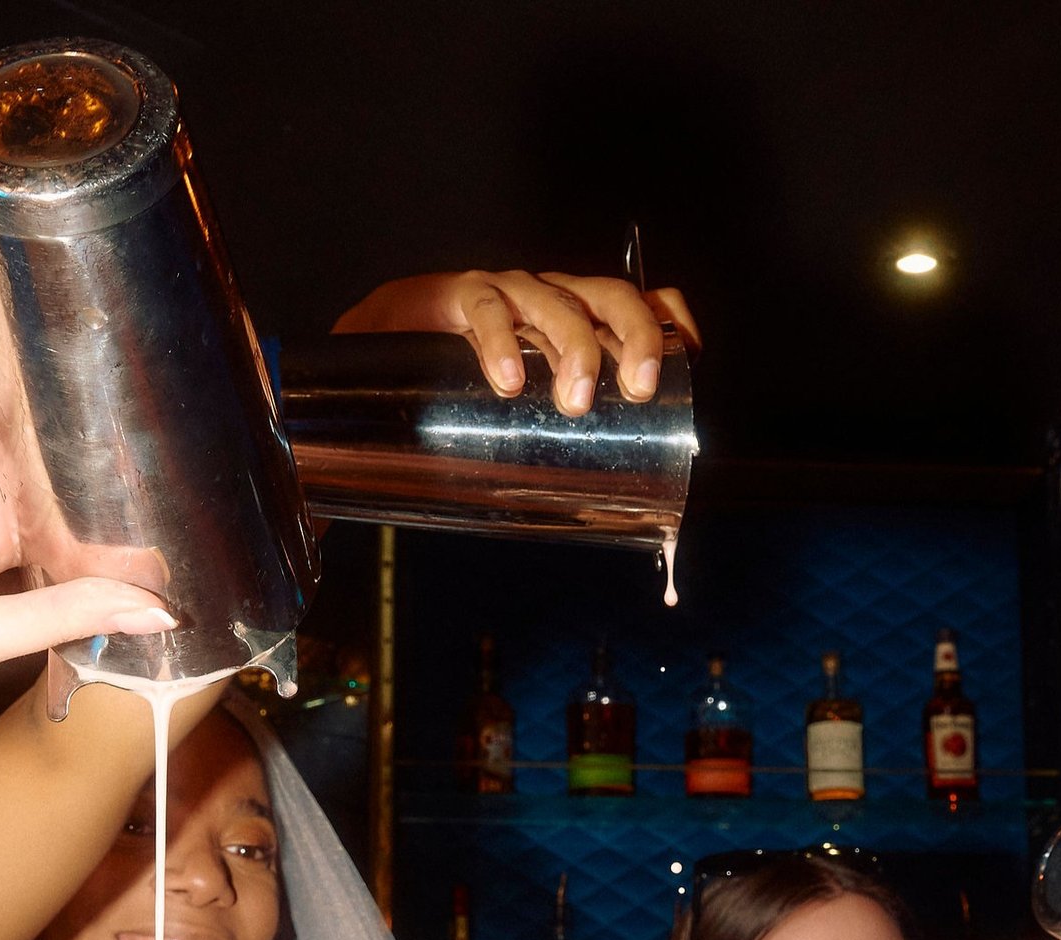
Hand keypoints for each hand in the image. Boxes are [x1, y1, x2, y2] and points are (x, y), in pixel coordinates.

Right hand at [0, 340, 176, 675]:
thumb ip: (70, 613)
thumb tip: (154, 614)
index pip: (70, 532)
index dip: (118, 529)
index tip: (177, 529)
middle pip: (59, 466)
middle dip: (110, 463)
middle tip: (182, 452)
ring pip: (30, 411)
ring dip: (77, 400)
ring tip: (146, 384)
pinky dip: (20, 344)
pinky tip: (70, 331)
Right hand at [333, 271, 701, 416]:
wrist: (370, 365)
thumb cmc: (459, 398)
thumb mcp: (522, 420)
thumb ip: (558, 450)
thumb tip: (615, 525)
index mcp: (576, 322)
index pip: (638, 302)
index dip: (668, 321)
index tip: (690, 357)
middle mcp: (550, 300)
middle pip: (609, 296)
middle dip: (633, 337)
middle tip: (637, 390)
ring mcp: (507, 293)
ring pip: (556, 299)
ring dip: (575, 346)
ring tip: (575, 400)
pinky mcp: (458, 295)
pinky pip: (487, 307)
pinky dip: (500, 341)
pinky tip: (507, 380)